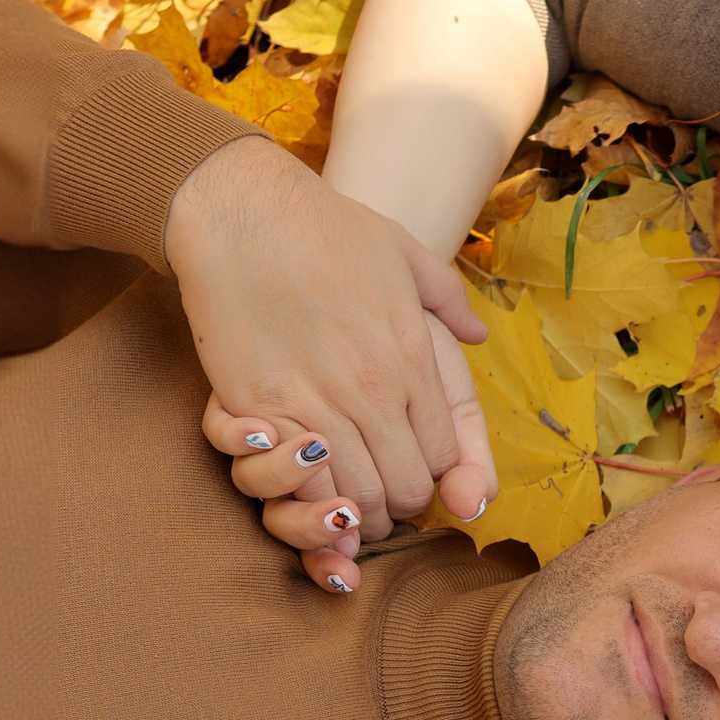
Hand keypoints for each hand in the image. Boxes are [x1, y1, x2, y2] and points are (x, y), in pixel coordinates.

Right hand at [168, 134, 497, 559]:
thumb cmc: (322, 227)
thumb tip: (479, 333)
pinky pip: (295, 482)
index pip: (442, 456)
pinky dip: (303, 492)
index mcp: (412, 359)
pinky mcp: (258, 409)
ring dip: (352, 508)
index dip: (430, 472)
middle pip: (402, 489)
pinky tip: (300, 475)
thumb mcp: (404, 252)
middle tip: (375, 489)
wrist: (240, 211)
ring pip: (353, 497)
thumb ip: (448, 299)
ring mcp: (315, 403)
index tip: (409, 464)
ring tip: (341, 496)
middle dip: (395, 501)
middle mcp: (372, 390)